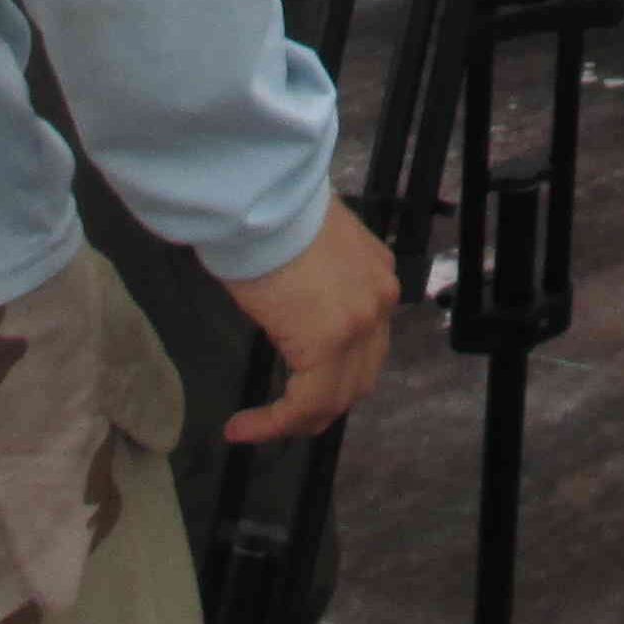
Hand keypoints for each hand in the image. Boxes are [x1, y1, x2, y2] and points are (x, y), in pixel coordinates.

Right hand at [220, 197, 399, 440]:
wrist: (264, 197)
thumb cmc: (269, 212)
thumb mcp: (306, 250)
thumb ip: (315, 284)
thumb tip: (292, 309)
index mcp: (376, 276)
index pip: (365, 342)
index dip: (331, 372)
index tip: (294, 384)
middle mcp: (379, 301)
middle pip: (359, 376)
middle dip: (320, 402)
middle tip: (282, 415)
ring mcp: (360, 324)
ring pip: (337, 397)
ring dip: (298, 419)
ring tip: (259, 426)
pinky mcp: (329, 343)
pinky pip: (306, 403)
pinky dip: (275, 424)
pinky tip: (244, 427)